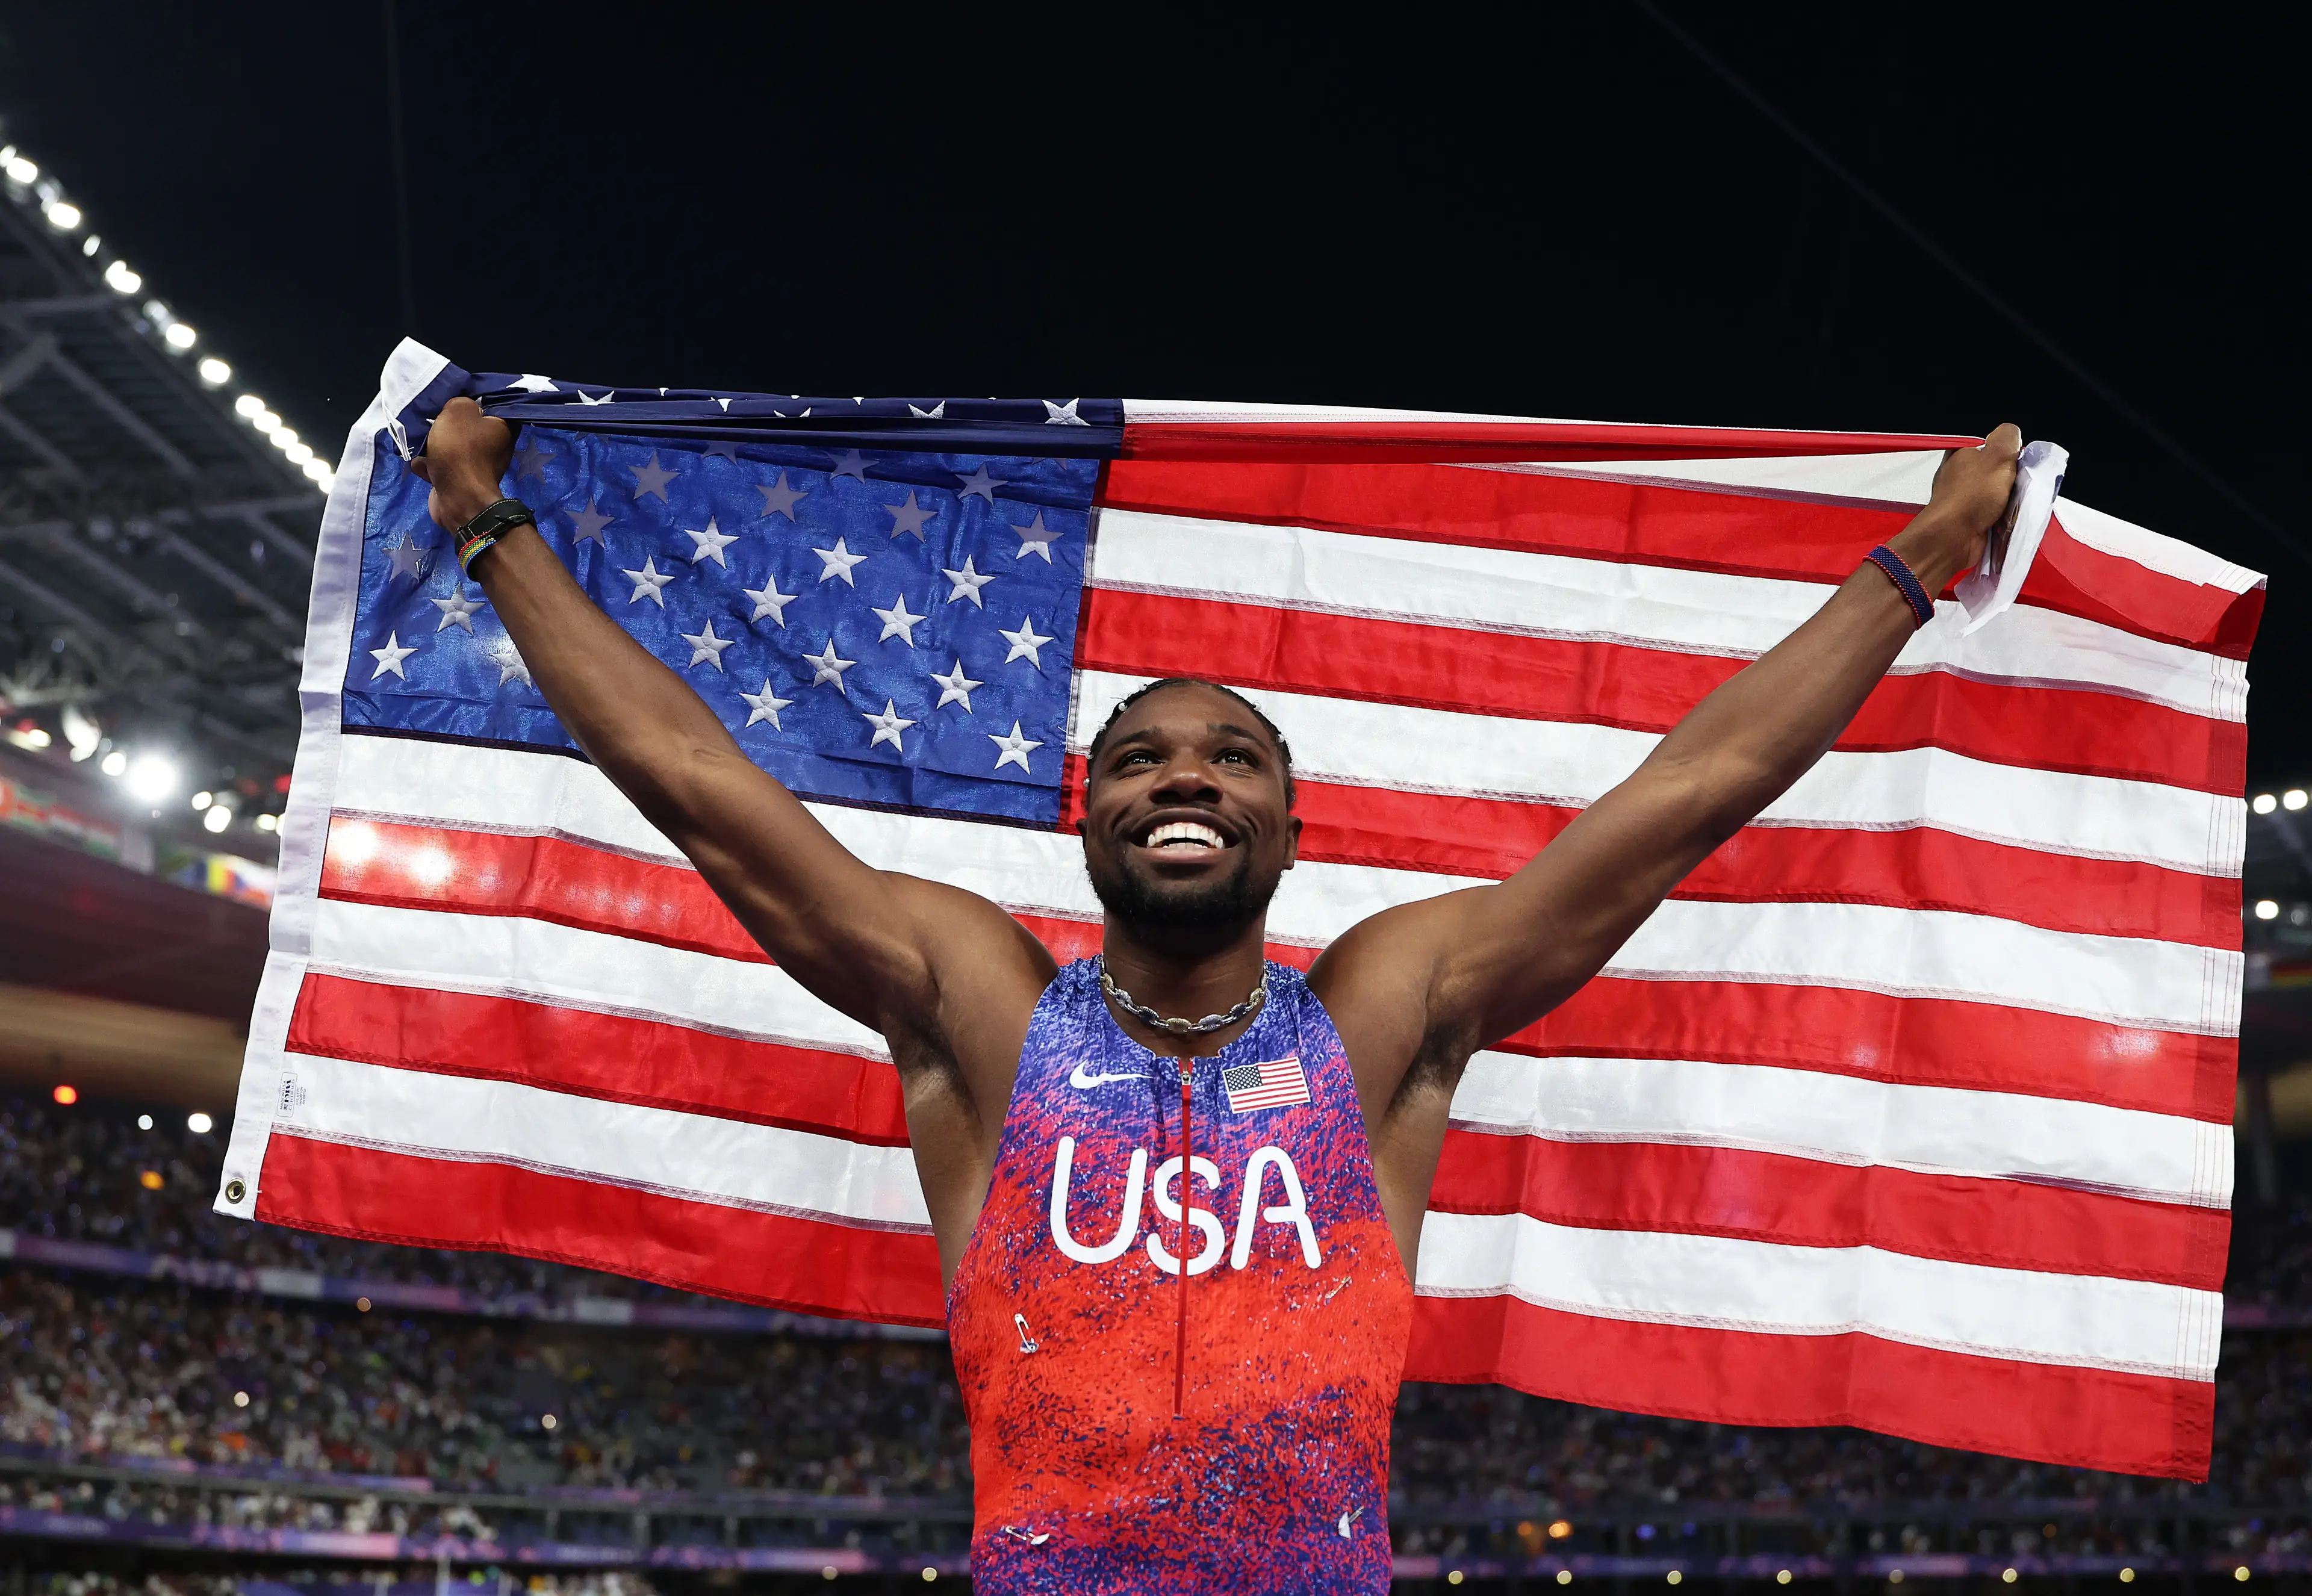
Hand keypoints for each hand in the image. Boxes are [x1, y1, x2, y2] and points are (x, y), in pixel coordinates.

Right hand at [408, 397, 516, 532]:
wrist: (458, 498)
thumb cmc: (461, 451)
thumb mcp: (458, 412)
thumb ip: (459, 402)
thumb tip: (459, 408)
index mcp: (502, 427)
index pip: (491, 405)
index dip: (472, 400)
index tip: (454, 397)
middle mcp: (494, 446)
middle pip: (466, 426)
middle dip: (447, 423)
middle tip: (433, 417)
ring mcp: (477, 466)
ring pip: (451, 447)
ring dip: (433, 445)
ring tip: (421, 439)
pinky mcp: (460, 482)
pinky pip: (441, 467)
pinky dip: (429, 466)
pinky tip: (420, 463)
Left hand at [1895, 423, 2022, 591]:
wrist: (1954, 537)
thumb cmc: (1974, 494)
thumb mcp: (1997, 455)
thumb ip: (2007, 438)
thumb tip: (2011, 433)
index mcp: (1959, 455)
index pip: (1989, 448)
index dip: (2007, 456)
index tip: (2018, 465)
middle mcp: (1956, 475)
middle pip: (1994, 472)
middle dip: (2010, 480)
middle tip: (2021, 486)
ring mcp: (1959, 499)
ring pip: (1994, 494)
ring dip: (2008, 501)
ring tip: (2016, 505)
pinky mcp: (1964, 520)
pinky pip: (1989, 514)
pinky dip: (2000, 517)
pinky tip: (2008, 519)